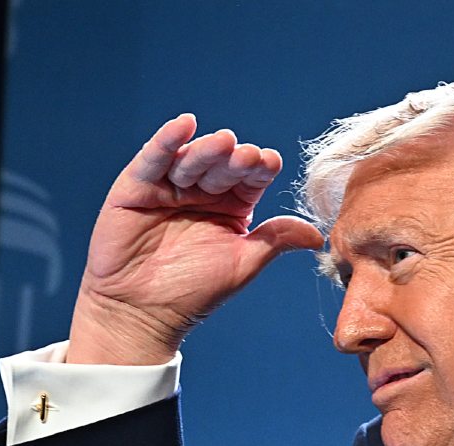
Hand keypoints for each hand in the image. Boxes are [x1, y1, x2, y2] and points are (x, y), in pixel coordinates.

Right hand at [67, 114, 323, 363]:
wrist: (142, 313)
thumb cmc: (193, 292)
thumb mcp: (242, 263)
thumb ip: (275, 241)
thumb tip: (318, 236)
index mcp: (231, 206)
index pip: (249, 179)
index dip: (259, 169)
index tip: (271, 163)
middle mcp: (202, 191)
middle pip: (221, 166)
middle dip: (234, 159)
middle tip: (247, 156)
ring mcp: (168, 187)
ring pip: (190, 159)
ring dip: (207, 150)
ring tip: (223, 142)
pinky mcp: (135, 187)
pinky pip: (152, 159)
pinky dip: (166, 140)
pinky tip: (183, 124)